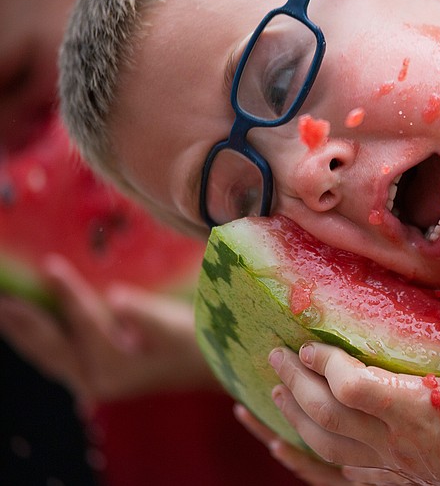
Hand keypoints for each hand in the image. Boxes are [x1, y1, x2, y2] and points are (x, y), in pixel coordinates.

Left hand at [0, 254, 215, 408]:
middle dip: (21, 318)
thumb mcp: (173, 325)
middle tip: (0, 296)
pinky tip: (27, 329)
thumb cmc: (196, 343)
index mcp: (114, 365)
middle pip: (49, 343)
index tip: (50, 265)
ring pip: (47, 354)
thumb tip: (115, 297)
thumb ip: (142, 312)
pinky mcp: (97, 377)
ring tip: (3, 308)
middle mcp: (97, 378)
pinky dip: (37, 343)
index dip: (67, 290)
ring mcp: (94, 381)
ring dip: (21, 332)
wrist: (212, 368)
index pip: (83, 320)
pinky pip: (56, 359)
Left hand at [268, 314, 439, 484]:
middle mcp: (394, 439)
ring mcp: (395, 462)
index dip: (324, 363)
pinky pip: (345, 472)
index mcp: (414, 409)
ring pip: (328, 445)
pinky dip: (317, 458)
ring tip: (275, 396)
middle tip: (274, 357)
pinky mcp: (402, 476)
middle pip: (326, 415)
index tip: (309, 343)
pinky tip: (308, 450)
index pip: (349, 385)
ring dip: (296, 418)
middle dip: (295, 384)